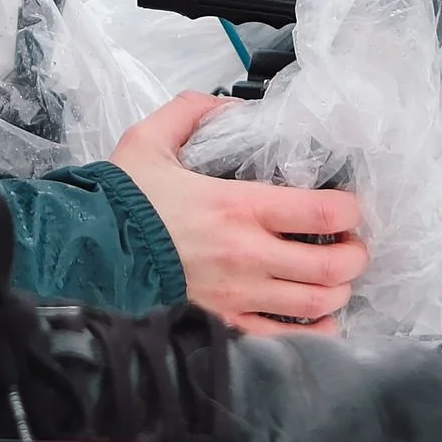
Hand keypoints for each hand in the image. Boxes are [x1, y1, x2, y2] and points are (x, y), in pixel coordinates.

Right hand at [108, 92, 368, 334]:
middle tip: (351, 244)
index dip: (350, 210)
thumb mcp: (149, 140)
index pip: (323, 212)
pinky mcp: (225, 321)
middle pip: (332, 266)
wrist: (87, 253)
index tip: (348, 206)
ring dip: (338, 291)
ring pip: (317, 305)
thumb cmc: (121, 202)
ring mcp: (239, 294)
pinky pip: (285, 336)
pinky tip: (316, 316)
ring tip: (335, 277)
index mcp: (238, 207)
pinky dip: (313, 330)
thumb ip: (191, 112)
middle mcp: (248, 255)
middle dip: (354, 255)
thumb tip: (228, 104)